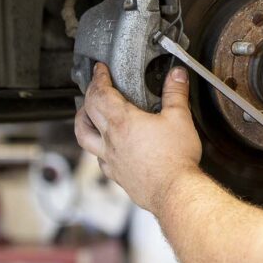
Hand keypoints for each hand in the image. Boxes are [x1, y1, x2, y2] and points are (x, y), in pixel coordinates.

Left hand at [74, 62, 201, 214]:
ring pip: (84, 137)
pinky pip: (99, 160)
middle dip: (88, 94)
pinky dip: (98, 150)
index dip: (98, 78)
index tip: (99, 70)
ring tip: (87, 115)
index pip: (100, 93)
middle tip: (94, 86)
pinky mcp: (118, 176)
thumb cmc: (176, 159)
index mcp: (123, 122)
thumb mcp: (180, 118)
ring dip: (83, 122)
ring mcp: (111, 160)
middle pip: (87, 112)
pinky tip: (107, 150)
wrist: (175, 193)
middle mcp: (111, 140)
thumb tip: (177, 74)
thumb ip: (176, 93)